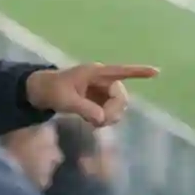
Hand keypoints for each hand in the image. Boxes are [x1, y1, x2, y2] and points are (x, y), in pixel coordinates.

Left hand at [25, 63, 158, 126]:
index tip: (157, 72)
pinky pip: (110, 111)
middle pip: (120, 96)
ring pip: (117, 106)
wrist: (37, 92)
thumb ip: (83, 108)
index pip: (120, 71)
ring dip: (110, 117)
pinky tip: (93, 122)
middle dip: (114, 111)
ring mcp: (100, 91)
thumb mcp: (64, 99)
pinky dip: (105, 119)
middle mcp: (101, 80)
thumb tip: (102, 118)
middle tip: (99, 123)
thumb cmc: (49, 90)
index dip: (138, 72)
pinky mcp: (97, 100)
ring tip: (93, 123)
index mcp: (94, 73)